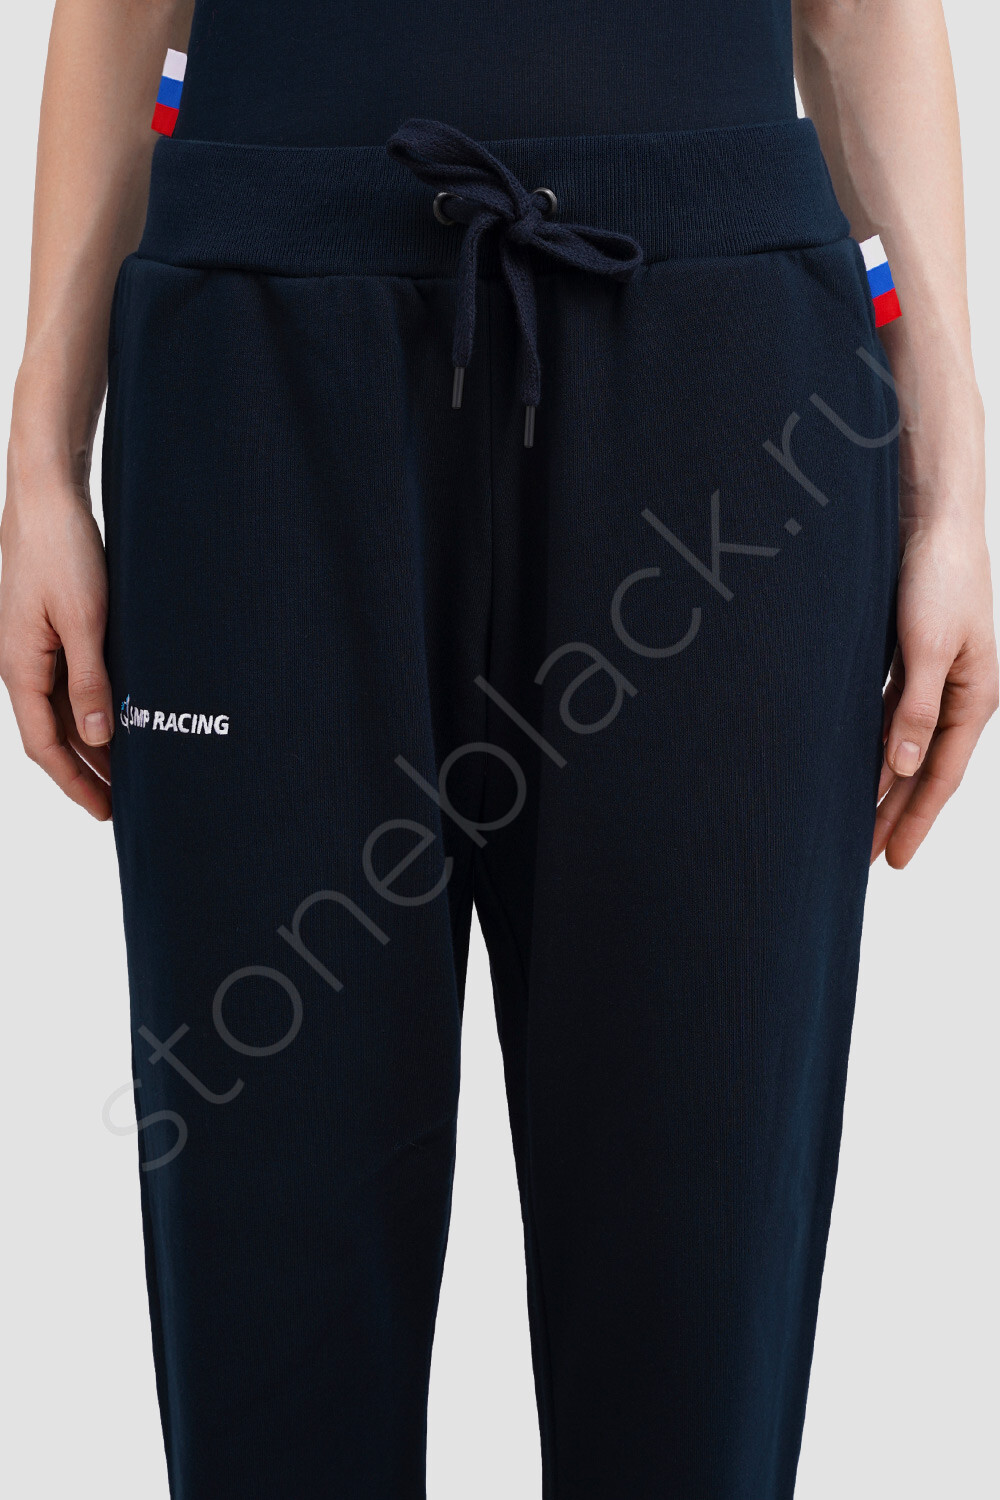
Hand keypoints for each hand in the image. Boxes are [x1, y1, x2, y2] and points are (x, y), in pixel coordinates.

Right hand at [0, 457, 113, 820]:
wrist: (48, 496)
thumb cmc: (63, 550)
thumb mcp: (84, 620)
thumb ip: (91, 681)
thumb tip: (98, 738)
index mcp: (21, 668)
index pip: (44, 745)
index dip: (76, 782)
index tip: (106, 811)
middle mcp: (24, 665)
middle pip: (55, 735)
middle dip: (88, 772)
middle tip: (125, 805)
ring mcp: (36, 649)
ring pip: (64, 712)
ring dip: (94, 743)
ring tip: (129, 772)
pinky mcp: (54, 631)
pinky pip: (71, 684)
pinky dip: (95, 709)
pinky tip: (122, 719)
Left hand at [872, 516, 997, 867]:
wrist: (930, 519)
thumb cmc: (938, 576)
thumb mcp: (928, 648)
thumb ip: (915, 709)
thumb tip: (900, 768)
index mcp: (974, 698)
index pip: (940, 776)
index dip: (915, 820)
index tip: (893, 860)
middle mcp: (956, 694)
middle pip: (920, 769)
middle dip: (894, 815)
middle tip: (864, 860)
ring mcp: (932, 678)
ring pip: (902, 746)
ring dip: (880, 784)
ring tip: (854, 823)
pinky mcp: (908, 658)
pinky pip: (889, 716)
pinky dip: (872, 744)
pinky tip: (851, 764)